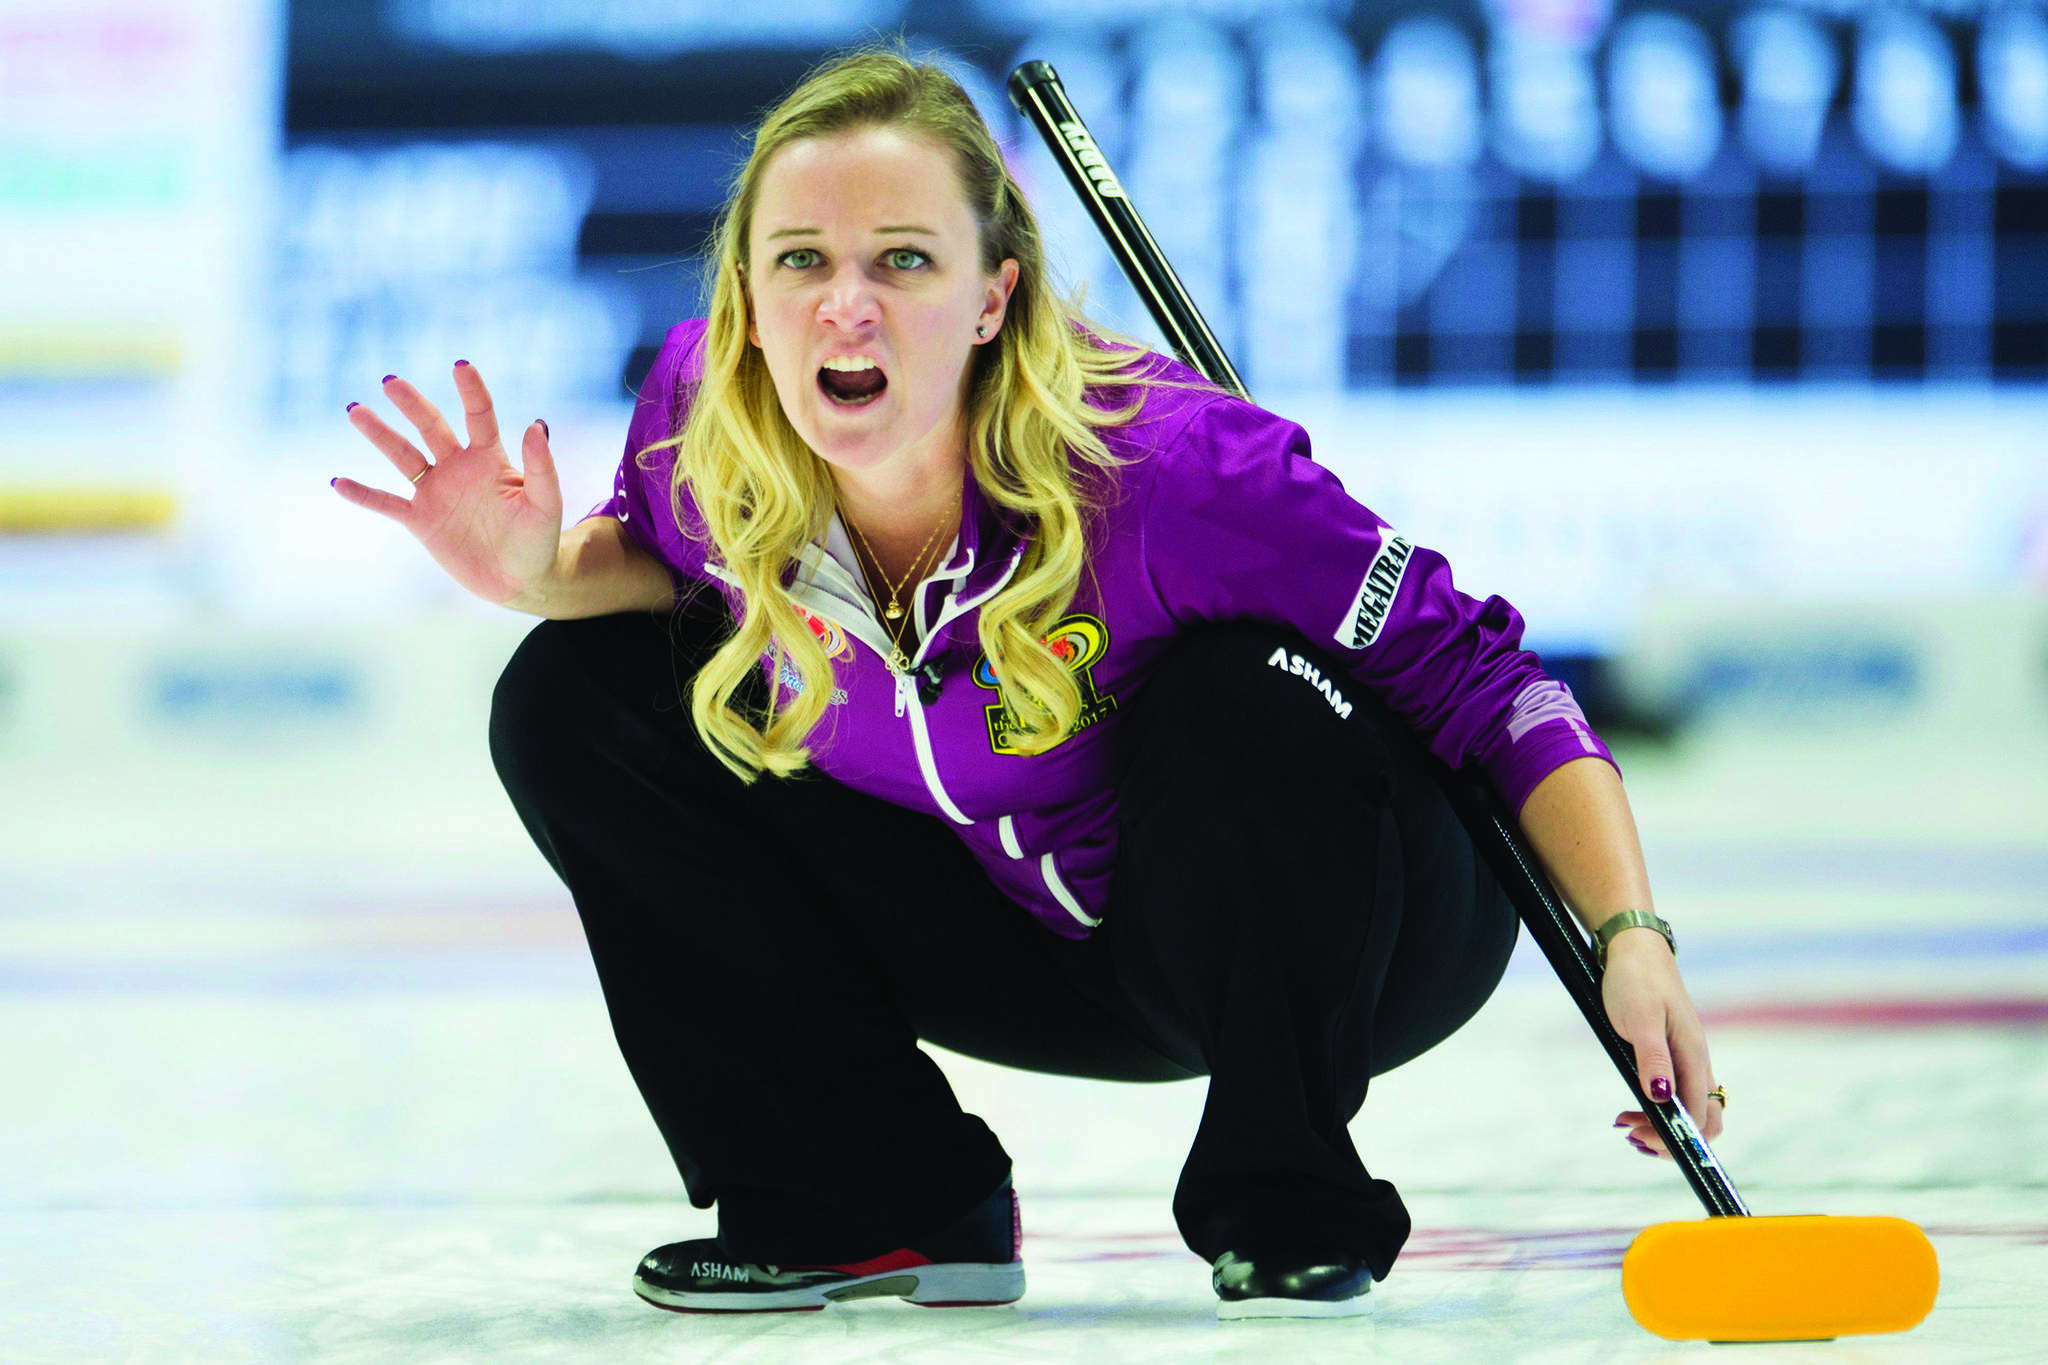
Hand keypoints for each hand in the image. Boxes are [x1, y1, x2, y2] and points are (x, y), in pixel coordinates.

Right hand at [333, 362, 561, 607]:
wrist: (519, 581)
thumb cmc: (538, 541)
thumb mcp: (545, 505)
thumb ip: (541, 468)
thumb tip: (536, 425)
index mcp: (490, 459)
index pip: (479, 416)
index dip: (471, 391)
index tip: (461, 366)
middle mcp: (459, 468)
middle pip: (431, 427)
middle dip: (412, 404)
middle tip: (390, 381)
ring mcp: (437, 493)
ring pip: (403, 456)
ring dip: (380, 434)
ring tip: (355, 410)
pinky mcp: (421, 520)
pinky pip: (387, 503)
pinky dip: (363, 494)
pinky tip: (338, 482)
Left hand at [1600, 931, 1723, 1158]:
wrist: (1634, 948)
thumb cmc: (1636, 980)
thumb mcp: (1640, 1019)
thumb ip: (1653, 1059)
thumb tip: (1661, 1099)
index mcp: (1694, 1055)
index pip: (1699, 1115)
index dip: (1675, 1137)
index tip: (1640, 1138)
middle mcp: (1697, 1061)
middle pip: (1704, 1119)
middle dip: (1674, 1139)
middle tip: (1632, 1135)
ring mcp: (1687, 1058)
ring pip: (1690, 1108)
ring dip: (1662, 1126)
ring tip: (1625, 1124)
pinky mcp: (1673, 1053)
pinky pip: (1678, 1093)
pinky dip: (1658, 1110)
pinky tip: (1632, 1108)